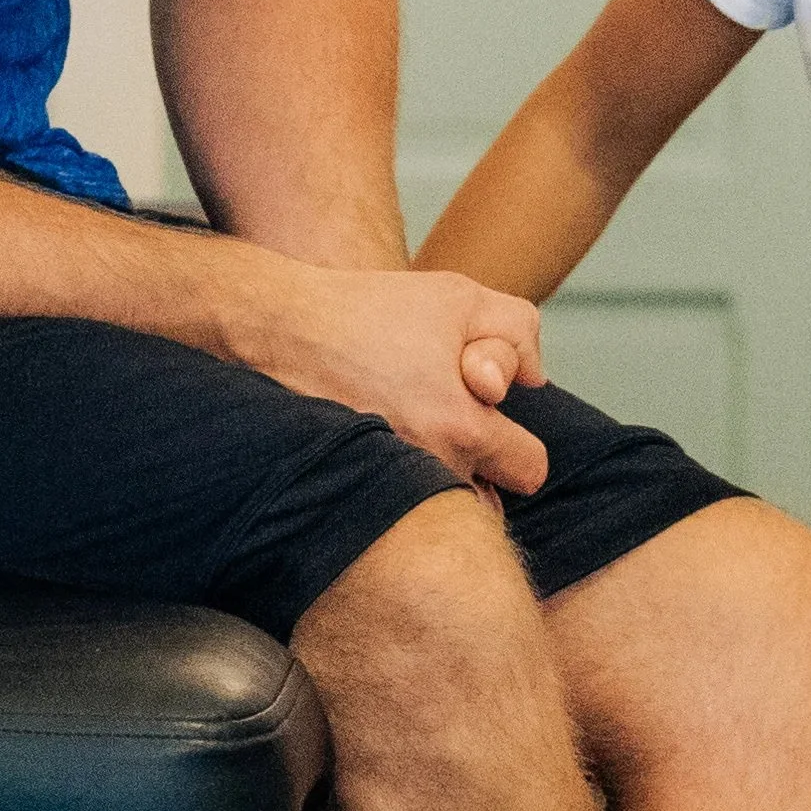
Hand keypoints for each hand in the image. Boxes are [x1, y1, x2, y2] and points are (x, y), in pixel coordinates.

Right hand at [240, 257, 553, 498]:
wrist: (275, 329)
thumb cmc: (369, 310)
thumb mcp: (460, 297)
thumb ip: (518, 332)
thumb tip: (535, 379)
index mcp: (462, 427)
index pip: (529, 470)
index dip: (517, 439)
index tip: (485, 412)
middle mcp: (427, 471)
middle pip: (487, 501)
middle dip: (478, 468)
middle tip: (440, 420)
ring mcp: (386, 491)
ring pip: (440, 508)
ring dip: (438, 481)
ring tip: (405, 430)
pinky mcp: (348, 498)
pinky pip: (398, 512)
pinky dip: (397, 488)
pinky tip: (378, 441)